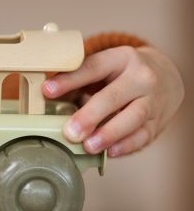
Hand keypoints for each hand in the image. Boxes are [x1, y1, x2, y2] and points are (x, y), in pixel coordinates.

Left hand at [42, 45, 183, 156]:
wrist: (165, 76)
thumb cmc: (121, 74)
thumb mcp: (102, 67)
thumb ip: (76, 79)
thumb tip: (45, 96)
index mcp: (120, 58)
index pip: (93, 67)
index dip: (69, 80)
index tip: (47, 91)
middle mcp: (141, 77)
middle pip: (114, 96)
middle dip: (90, 115)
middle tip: (70, 132)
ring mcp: (153, 99)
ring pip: (133, 117)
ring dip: (109, 134)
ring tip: (88, 146)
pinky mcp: (158, 121)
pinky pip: (144, 135)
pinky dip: (126, 145)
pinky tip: (110, 152)